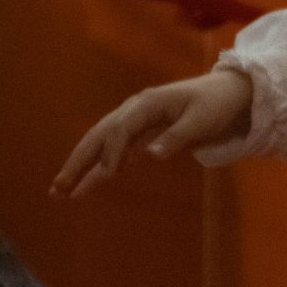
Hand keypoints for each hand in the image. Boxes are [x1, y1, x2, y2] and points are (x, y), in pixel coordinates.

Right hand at [53, 69, 252, 198]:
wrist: (227, 94)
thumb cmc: (215, 105)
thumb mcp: (201, 120)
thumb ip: (176, 137)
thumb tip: (151, 156)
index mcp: (147, 103)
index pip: (121, 127)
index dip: (113, 149)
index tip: (108, 173)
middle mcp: (133, 110)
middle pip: (99, 135)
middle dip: (79, 160)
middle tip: (60, 186)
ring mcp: (133, 123)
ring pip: (99, 145)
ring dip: (80, 167)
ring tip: (59, 192)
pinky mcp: (138, 136)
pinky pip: (112, 154)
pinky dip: (96, 170)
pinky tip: (82, 188)